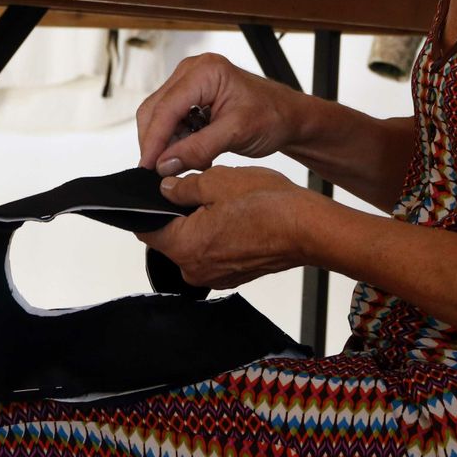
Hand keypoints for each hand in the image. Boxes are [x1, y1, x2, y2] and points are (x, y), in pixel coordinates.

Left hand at [136, 166, 322, 289]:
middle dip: (180, 213)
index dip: (149, 206)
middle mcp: (196, 269)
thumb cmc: (270, 206)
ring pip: (195, 244)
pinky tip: (240, 217)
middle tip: (204, 190)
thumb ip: (183, 186)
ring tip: (227, 202)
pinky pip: (216, 252)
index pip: (146, 229)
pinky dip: (221, 235)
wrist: (310, 229)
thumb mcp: (218, 180)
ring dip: (202, 223)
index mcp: (185, 247)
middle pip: (171, 238)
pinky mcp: (235, 275)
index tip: (161, 192)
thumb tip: (166, 188)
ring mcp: (217, 276)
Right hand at [137, 54, 302, 175]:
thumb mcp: (237, 133)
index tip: (147, 168)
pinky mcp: (191, 96)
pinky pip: (171, 120)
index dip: (154, 141)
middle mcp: (192, 71)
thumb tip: (165, 163)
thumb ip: (199, 148)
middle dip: (157, 143)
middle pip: (155, 110)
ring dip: (168, 144)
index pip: (165, 108)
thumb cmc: (273, 115)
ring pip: (159, 117)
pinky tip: (193, 155)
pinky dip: (176, 141)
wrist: (289, 116)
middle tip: (164, 172)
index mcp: (205, 71)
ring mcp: (190, 82)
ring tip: (189, 163)